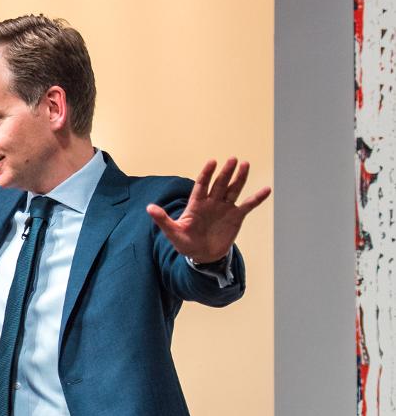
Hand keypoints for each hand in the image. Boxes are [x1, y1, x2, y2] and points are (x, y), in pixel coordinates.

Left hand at [146, 159, 270, 263]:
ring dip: (240, 178)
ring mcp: (225, 208)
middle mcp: (212, 202)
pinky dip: (257, 198)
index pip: (201, 185)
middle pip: (220, 184)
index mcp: (196, 204)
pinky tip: (266, 189)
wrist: (202, 256)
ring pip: (234, 190)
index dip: (207, 174)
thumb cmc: (185, 243)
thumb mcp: (173, 232)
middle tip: (233, 159)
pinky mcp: (236, 217)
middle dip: (226, 172)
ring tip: (245, 164)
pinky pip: (248, 205)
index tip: (212, 162)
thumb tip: (149, 208)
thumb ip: (162, 220)